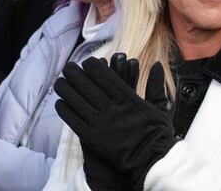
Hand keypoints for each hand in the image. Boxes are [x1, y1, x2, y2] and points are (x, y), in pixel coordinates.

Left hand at [55, 57, 175, 190]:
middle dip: (75, 74)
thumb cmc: (157, 134)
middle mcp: (112, 107)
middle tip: (68, 67)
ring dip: (66, 89)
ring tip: (59, 82)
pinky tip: (59, 103)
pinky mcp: (92, 137)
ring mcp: (100, 122)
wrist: (151, 159)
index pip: (105, 76)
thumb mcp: (160, 107)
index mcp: (128, 98)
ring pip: (77, 100)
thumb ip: (156, 85)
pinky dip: (65, 111)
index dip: (93, 67)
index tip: (87, 61)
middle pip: (87, 85)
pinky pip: (73, 120)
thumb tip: (156, 65)